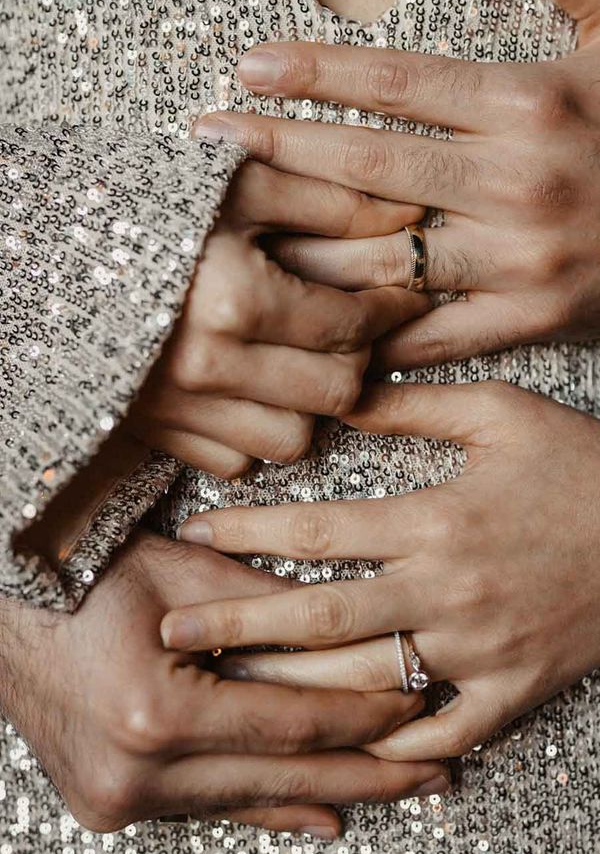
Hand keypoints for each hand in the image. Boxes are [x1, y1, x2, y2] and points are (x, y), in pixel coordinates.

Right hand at [0, 531, 445, 835]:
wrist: (6, 617)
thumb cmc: (91, 580)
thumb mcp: (185, 572)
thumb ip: (268, 605)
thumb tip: (350, 628)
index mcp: (156, 712)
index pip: (292, 722)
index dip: (362, 716)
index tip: (417, 703)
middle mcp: (138, 773)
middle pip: (285, 775)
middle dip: (369, 773)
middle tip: (438, 772)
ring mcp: (121, 801)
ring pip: (254, 800)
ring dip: (330, 791)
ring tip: (400, 788)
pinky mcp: (113, 807)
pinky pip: (213, 808)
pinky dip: (271, 805)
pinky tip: (323, 814)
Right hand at [130, 161, 426, 475]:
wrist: (40, 253)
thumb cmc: (139, 207)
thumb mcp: (231, 184)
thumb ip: (324, 197)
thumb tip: (407, 217)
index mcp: (233, 299)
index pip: (349, 324)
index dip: (390, 311)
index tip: (401, 297)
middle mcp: (208, 367)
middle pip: (334, 392)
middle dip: (361, 359)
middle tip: (357, 328)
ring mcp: (178, 408)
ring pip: (292, 440)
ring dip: (311, 405)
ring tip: (303, 361)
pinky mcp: (155, 433)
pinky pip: (236, 460)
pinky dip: (256, 432)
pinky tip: (249, 389)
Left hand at [164, 381, 599, 760]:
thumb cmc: (579, 466)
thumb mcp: (501, 413)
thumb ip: (415, 404)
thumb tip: (340, 392)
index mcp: (437, 521)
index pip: (322, 533)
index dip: (251, 533)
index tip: (199, 534)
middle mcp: (447, 592)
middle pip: (323, 617)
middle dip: (240, 625)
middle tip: (174, 633)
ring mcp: (479, 649)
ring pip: (367, 681)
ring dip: (293, 687)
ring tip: (232, 688)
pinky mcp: (513, 688)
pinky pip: (444, 730)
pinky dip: (395, 743)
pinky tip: (347, 746)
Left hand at [192, 0, 599, 369]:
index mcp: (533, 104)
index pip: (395, 85)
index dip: (313, 74)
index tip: (249, 66)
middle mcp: (518, 186)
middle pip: (368, 171)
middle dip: (277, 155)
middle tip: (207, 146)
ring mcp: (521, 262)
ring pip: (384, 259)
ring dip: (302, 250)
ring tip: (238, 238)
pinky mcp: (529, 322)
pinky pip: (433, 334)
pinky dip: (372, 331)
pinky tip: (317, 322)